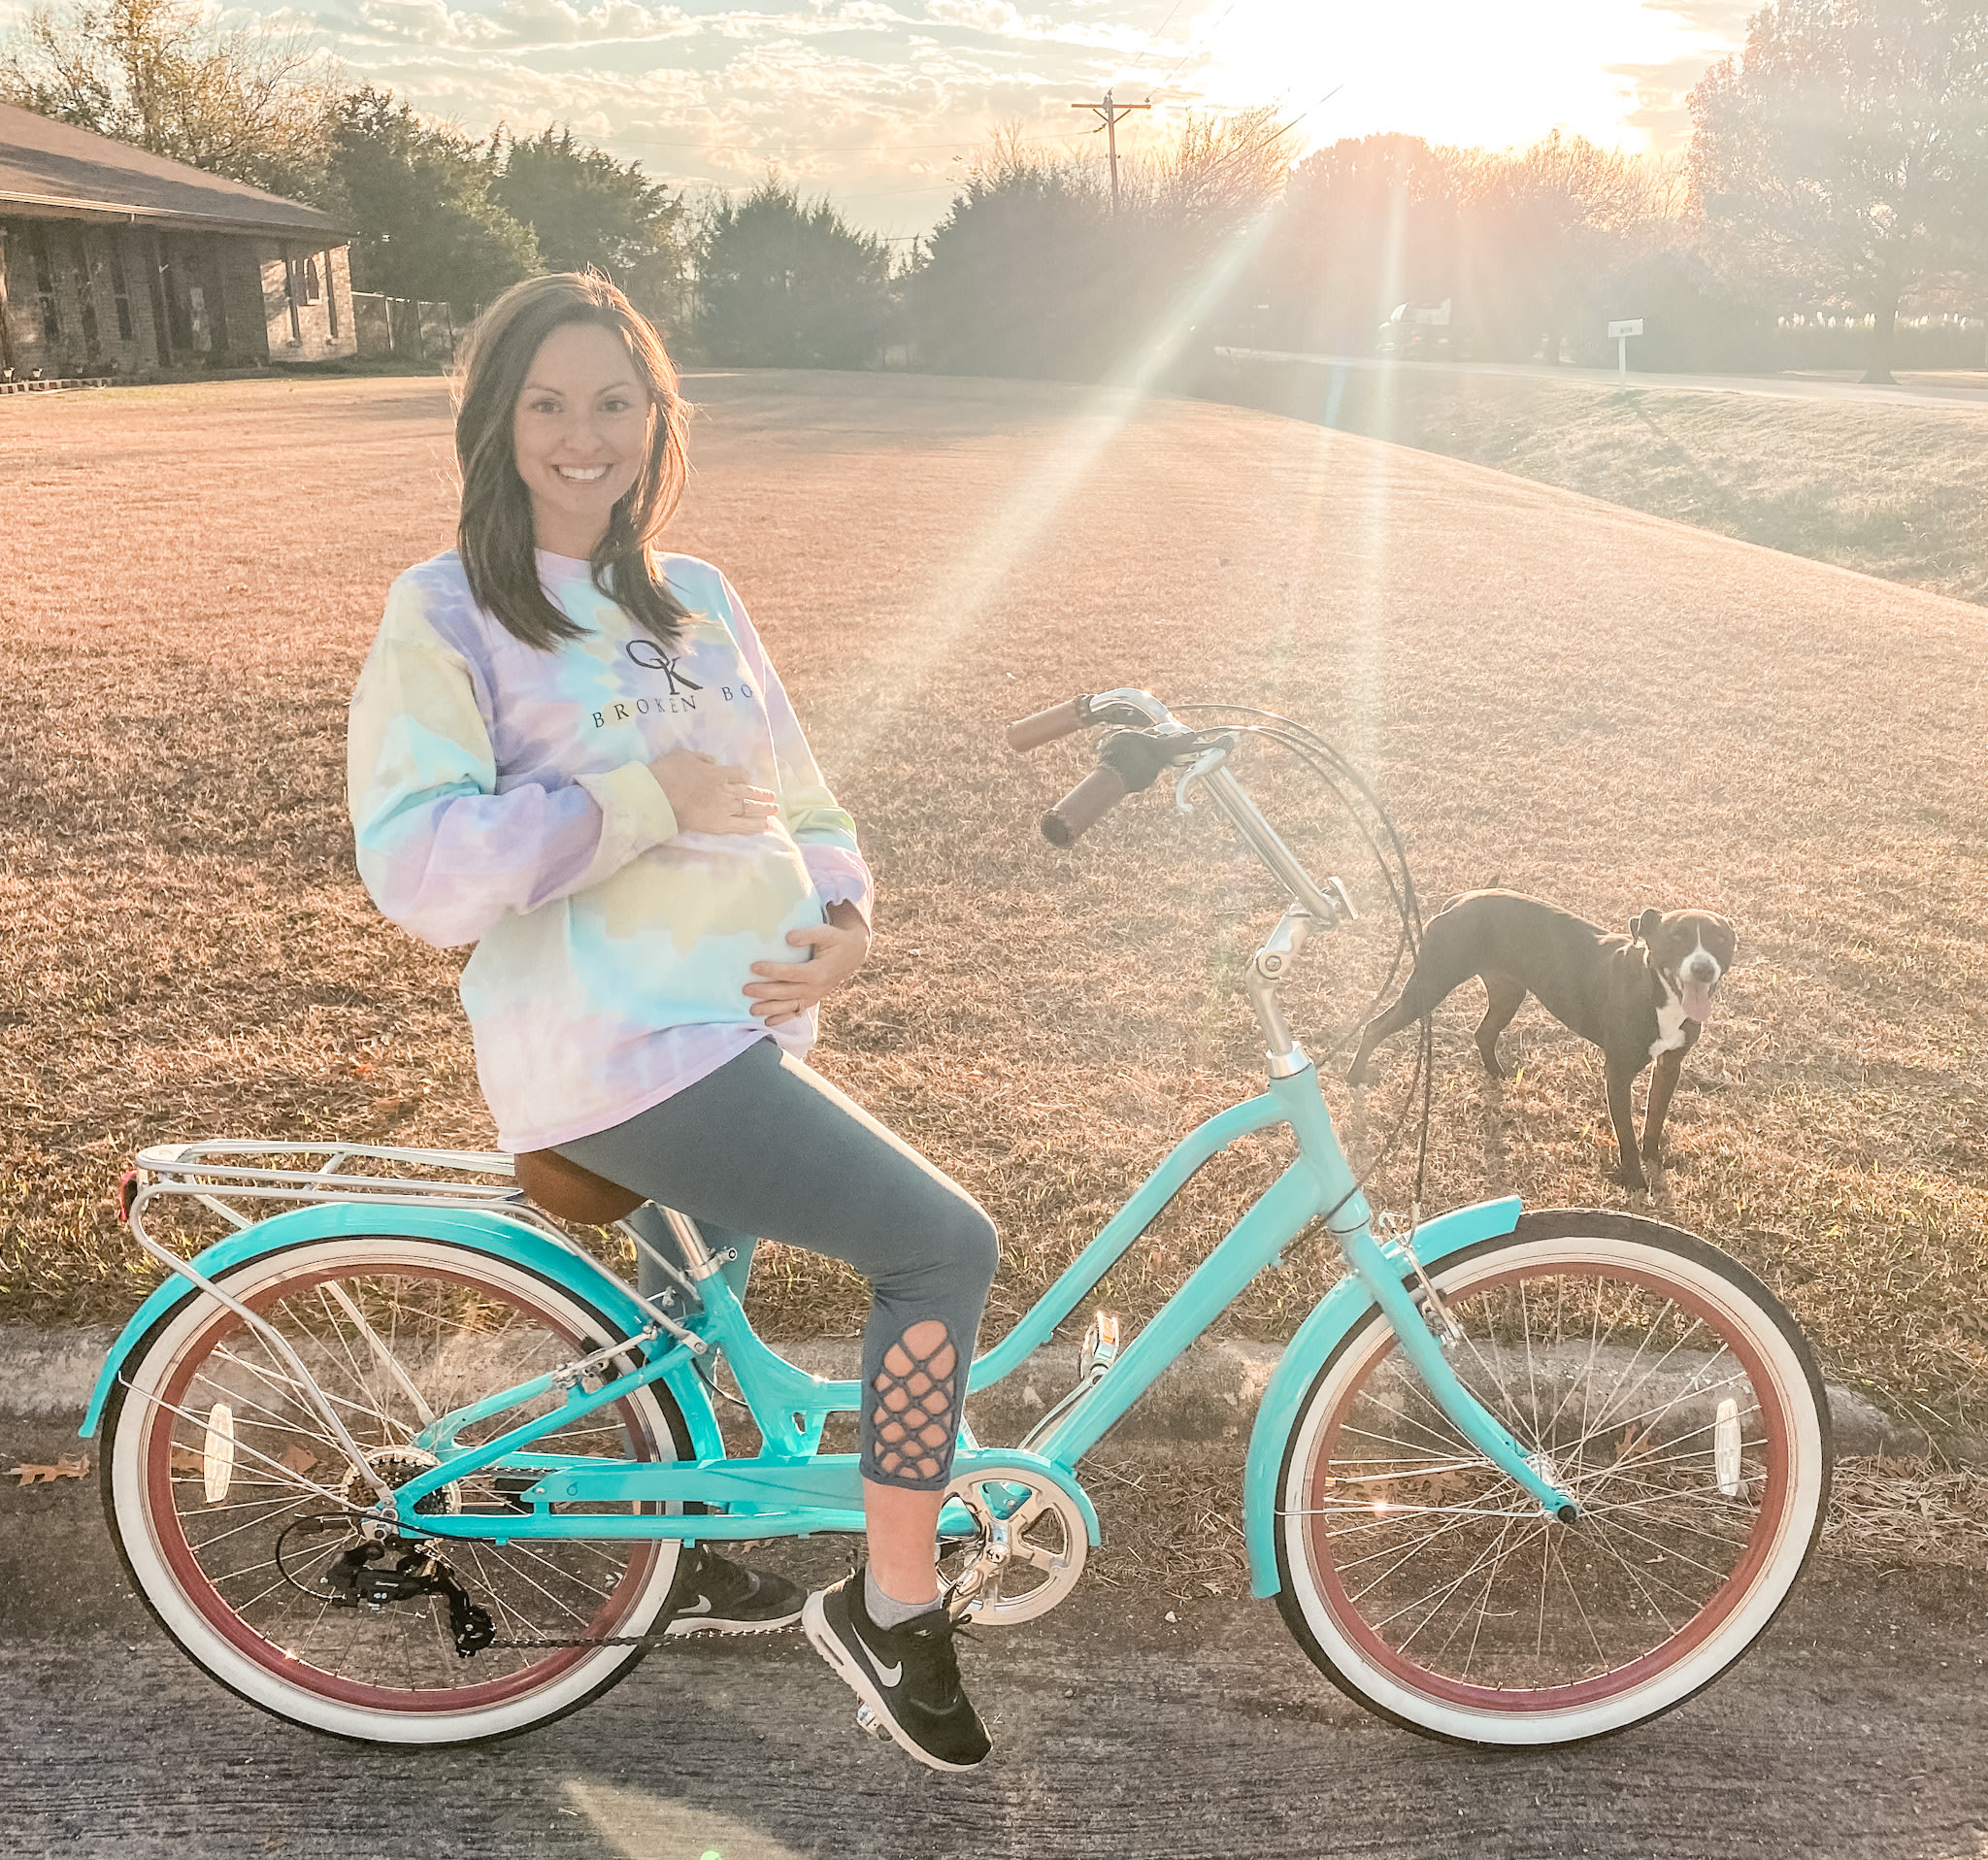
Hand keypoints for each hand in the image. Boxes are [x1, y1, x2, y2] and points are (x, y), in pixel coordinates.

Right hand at [648, 749, 775, 835]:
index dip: (744, 776)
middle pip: (749, 791)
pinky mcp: (719, 825)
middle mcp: (726, 790)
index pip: (740, 774)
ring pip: (749, 808)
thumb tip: (713, 761)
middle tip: (772, 796)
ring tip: (774, 809)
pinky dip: (754, 825)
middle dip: (761, 794)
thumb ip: (702, 758)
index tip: (745, 779)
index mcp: (719, 773)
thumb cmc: (667, 773)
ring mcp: (724, 808)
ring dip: (763, 808)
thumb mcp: (685, 755)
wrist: (657, 795)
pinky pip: (742, 825)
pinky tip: (764, 825)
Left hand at [744, 900, 869, 1025]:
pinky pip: (796, 1012)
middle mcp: (816, 987)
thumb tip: (788, 938)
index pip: (792, 973)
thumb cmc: (835, 940)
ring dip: (770, 1009)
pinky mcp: (812, 999)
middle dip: (765, 992)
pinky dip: (782, 1018)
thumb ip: (807, 935)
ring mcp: (814, 996)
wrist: (852, 954)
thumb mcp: (825, 933)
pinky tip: (767, 1022)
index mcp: (819, 971)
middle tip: (745, 990)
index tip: (754, 967)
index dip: (772, 971)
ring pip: (789, 1006)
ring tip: (751, 1010)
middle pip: (787, 992)